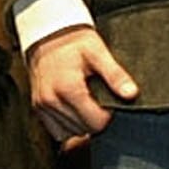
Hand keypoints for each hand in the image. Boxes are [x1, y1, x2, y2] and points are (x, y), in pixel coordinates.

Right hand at [29, 26, 136, 150]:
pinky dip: (68, 125)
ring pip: (71, 133)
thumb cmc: (74, 42)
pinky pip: (56, 131)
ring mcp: (42, 106)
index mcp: (68, 88)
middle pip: (84, 129)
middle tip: (97, 99)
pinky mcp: (37, 108)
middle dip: (95, 118)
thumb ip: (115, 75)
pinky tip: (74, 109)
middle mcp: (52, 100)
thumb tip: (131, 94)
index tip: (108, 100)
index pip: (96, 122)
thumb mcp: (99, 52)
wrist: (48, 34)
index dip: (108, 115)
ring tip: (85, 102)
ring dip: (82, 123)